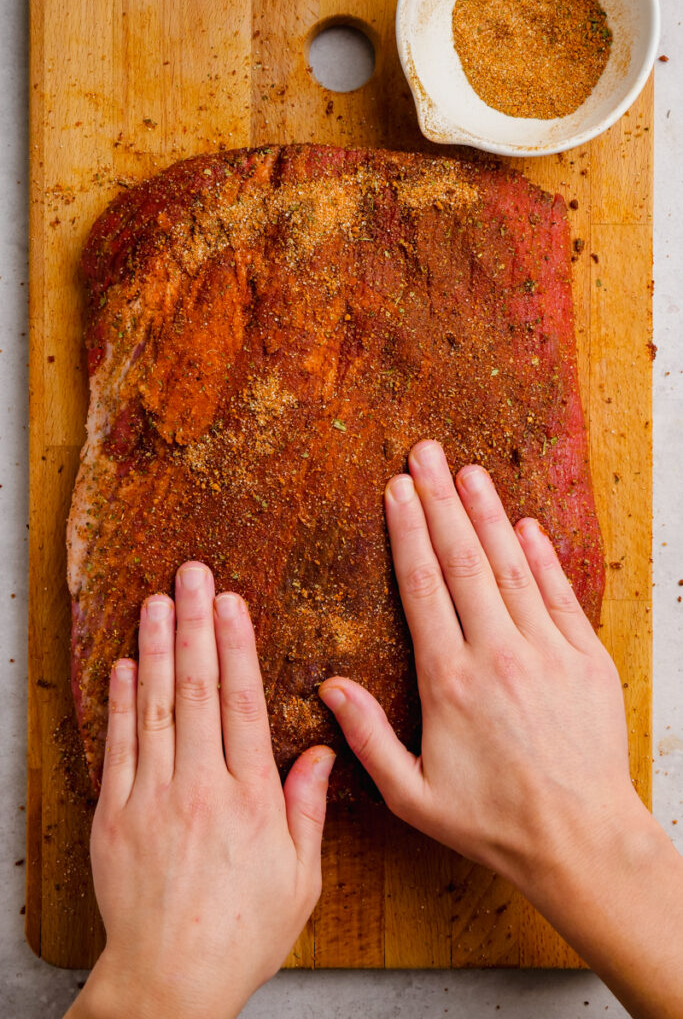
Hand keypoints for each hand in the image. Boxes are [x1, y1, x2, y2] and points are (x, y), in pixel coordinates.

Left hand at [70, 563, 334, 1018]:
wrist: (170, 979)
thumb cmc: (241, 932)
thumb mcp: (300, 878)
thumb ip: (306, 808)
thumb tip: (317, 750)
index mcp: (250, 799)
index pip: (242, 703)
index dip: (237, 646)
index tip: (232, 602)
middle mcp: (200, 788)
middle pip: (197, 690)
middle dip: (195, 625)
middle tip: (191, 575)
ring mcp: (152, 799)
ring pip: (156, 707)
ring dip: (157, 648)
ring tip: (156, 601)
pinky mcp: (115, 816)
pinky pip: (118, 748)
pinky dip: (120, 703)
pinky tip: (126, 664)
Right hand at [319, 440, 682, 1018]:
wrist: (581, 840)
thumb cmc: (493, 822)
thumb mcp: (414, 795)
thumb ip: (368, 738)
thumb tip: (329, 688)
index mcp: (451, 682)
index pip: (423, 588)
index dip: (408, 533)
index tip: (396, 490)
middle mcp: (498, 655)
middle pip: (464, 562)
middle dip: (441, 502)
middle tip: (425, 454)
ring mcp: (547, 652)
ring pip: (511, 567)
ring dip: (488, 515)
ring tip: (469, 472)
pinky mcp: (586, 660)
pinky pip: (559, 595)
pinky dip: (542, 556)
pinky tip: (526, 525)